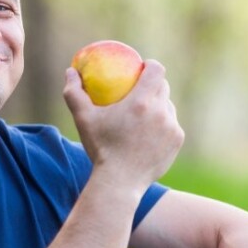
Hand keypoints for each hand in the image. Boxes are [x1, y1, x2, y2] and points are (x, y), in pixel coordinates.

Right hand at [63, 59, 184, 189]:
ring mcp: (172, 127)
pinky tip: (150, 131)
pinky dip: (162, 125)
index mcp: (141, 101)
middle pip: (163, 87)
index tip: (142, 67)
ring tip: (145, 112)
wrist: (120, 182)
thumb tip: (70, 71)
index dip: (150, 65)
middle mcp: (161, 111)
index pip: (156, 70)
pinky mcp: (177, 141)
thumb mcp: (83, 119)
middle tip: (140, 89)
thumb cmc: (100, 148)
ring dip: (158, 106)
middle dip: (153, 84)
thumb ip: (75, 93)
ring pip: (168, 107)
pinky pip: (171, 126)